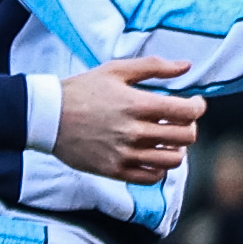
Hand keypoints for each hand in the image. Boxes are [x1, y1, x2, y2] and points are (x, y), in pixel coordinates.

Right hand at [46, 51, 198, 185]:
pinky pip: (152, 177)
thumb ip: (153, 66)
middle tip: (177, 122)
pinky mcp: (113, 170)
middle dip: (188, 127)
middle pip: (186, 137)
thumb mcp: (115, 70)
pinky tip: (151, 156)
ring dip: (176, 149)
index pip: (188, 112)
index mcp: (136, 105)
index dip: (198, 107)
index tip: (192, 104)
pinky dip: (159, 168)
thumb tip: (186, 66)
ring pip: (174, 160)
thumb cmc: (80, 90)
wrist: (44, 116)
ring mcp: (124, 154)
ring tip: (165, 141)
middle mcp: (133, 132)